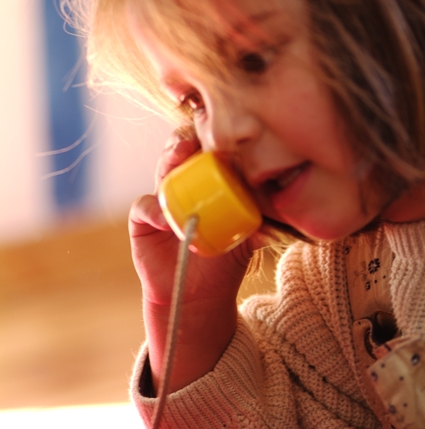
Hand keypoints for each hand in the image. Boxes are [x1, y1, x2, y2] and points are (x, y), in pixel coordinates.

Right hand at [129, 127, 263, 390]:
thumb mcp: (246, 241)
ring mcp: (162, 198)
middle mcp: (184, 183)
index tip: (221, 134)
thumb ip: (259, 226)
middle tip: (194, 139)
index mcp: (208, 181)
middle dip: (186, 142)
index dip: (211, 140)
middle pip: (182, 153)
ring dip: (169, 161)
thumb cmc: (225, 260)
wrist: (199, 294)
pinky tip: (166, 216)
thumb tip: (278, 220)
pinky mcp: (143, 217)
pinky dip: (155, 209)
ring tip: (179, 156)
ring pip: (163, 171)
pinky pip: (145, 207)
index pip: (208, 152)